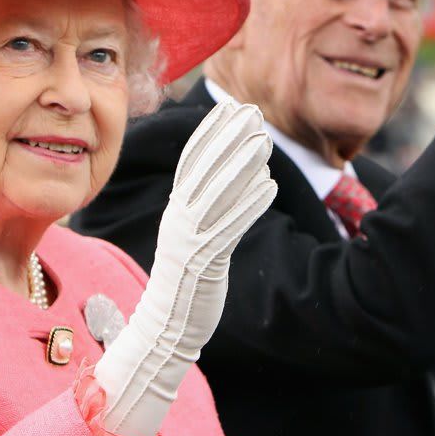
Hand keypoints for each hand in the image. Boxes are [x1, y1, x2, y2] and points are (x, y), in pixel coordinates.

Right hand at [93, 101, 276, 435]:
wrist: (165, 328)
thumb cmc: (185, 281)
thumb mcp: (192, 237)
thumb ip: (205, 208)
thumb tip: (228, 176)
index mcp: (175, 211)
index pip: (190, 162)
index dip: (209, 132)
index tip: (228, 108)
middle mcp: (178, 220)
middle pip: (204, 170)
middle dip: (228, 138)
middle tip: (251, 112)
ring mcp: (189, 240)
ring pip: (217, 194)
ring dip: (241, 165)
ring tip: (264, 141)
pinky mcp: (204, 262)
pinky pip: (229, 228)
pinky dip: (248, 205)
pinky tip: (270, 186)